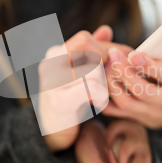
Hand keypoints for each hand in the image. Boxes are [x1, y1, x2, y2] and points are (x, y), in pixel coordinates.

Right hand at [42, 26, 132, 152]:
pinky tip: (97, 103)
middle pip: (91, 51)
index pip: (85, 38)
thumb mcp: (78, 72)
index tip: (112, 64)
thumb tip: (107, 29)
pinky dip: (101, 97)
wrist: (51, 132)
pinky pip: (93, 88)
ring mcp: (52, 83)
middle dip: (107, 66)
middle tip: (108, 81)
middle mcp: (49, 65)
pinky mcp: (61, 101)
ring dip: (105, 84)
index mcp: (54, 54)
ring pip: (95, 70)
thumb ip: (91, 50)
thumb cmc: (70, 99)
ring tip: (101, 94)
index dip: (104, 49)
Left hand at [102, 48, 161, 129]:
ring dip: (112, 84)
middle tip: (113, 55)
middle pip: (143, 91)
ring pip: (127, 101)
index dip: (150, 66)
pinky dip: (104, 98)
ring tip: (104, 66)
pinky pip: (115, 111)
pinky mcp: (134, 119)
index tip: (134, 54)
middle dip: (126, 73)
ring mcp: (149, 113)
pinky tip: (97, 82)